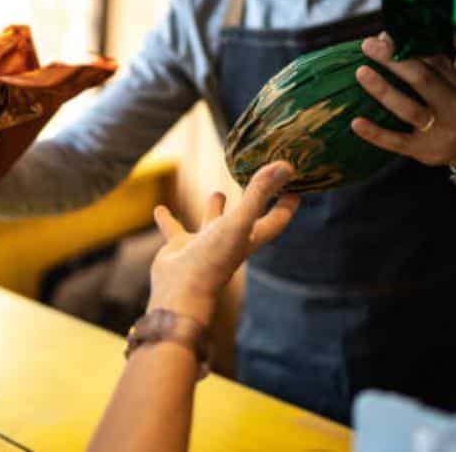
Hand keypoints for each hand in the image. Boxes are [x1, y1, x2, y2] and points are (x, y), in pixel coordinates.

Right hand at [147, 162, 299, 326]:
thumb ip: (259, 193)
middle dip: (252, 203)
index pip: (275, 220)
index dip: (286, 206)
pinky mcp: (181, 248)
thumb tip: (287, 165)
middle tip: (257, 186)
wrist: (180, 290)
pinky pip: (174, 229)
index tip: (295, 191)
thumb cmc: (214, 259)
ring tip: (217, 193)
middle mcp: (230, 241)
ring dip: (214, 209)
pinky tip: (159, 209)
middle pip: (246, 219)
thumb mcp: (238, 221)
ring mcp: (205, 245)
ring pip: (212, 222)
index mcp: (249, 238)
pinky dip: (167, 219)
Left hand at [352, 32, 455, 169]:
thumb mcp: (455, 85)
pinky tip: (356, 123)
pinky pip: (396, 141)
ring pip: (408, 109)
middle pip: (423, 80)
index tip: (386, 35)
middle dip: (395, 61)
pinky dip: (375, 133)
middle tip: (369, 45)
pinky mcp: (422, 151)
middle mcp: (454, 109)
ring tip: (361, 72)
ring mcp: (439, 132)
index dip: (411, 47)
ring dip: (383, 90)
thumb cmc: (453, 106)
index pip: (437, 62)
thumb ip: (430, 64)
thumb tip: (387, 37)